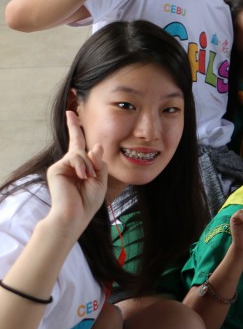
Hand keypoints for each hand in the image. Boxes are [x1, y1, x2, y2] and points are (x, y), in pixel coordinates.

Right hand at [45, 111, 106, 235]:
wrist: (75, 215)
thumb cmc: (88, 201)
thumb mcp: (100, 180)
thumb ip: (99, 163)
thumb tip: (95, 145)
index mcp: (82, 166)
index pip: (81, 145)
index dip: (77, 130)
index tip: (73, 114)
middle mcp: (71, 163)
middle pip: (76, 141)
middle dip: (73, 125)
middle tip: (71, 112)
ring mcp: (62, 165)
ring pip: (81, 153)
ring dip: (89, 165)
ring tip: (88, 178)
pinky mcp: (56, 168)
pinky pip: (75, 158)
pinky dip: (83, 166)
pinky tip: (83, 176)